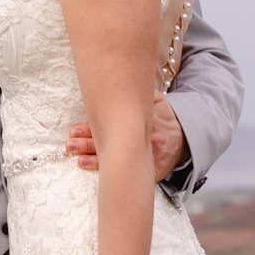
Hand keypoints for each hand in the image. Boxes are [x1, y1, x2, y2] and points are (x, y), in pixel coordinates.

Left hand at [67, 94, 190, 177]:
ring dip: (96, 161)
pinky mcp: (154, 171)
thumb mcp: (155, 99)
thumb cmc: (164, 116)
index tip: (74, 129)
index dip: (92, 126)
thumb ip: (139, 90)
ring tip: (78, 159)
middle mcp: (144, 138)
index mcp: (141, 120)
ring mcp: (149, 156)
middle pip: (112, 142)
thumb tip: (122, 76)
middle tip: (70, 145)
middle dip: (88, 144)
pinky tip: (104, 177)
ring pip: (119, 160)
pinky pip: (134, 175)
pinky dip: (117, 178)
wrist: (185, 137)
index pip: (112, 123)